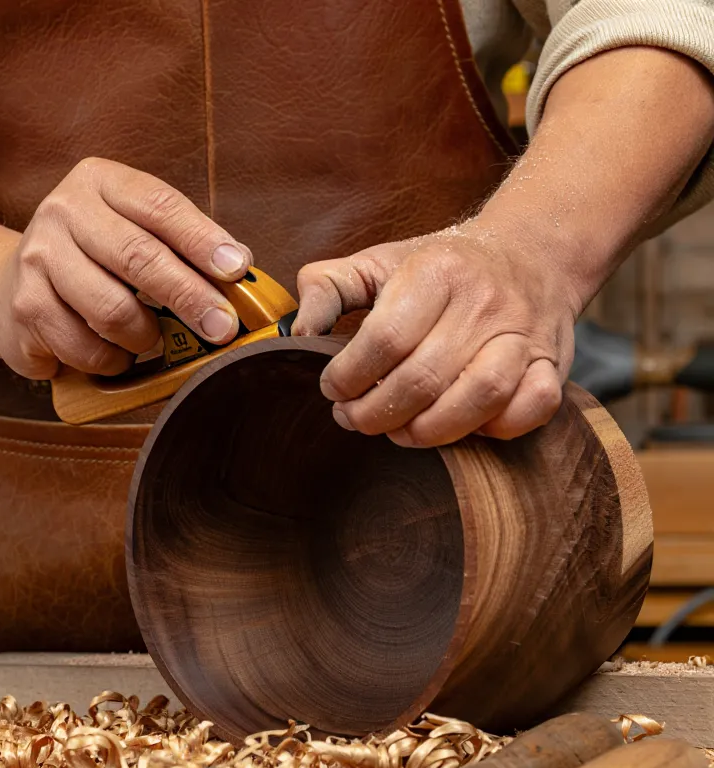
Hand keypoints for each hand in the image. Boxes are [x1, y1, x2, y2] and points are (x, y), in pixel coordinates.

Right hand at [0, 157, 252, 378]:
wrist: (9, 285)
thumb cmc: (90, 257)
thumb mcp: (129, 229)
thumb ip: (176, 243)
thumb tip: (238, 272)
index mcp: (99, 181)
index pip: (160, 206)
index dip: (202, 240)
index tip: (237, 268)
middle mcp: (63, 211)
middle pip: (139, 257)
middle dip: (189, 297)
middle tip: (222, 327)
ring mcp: (38, 258)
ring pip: (112, 310)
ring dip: (144, 337)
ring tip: (151, 341)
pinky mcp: (24, 306)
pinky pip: (84, 347)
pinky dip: (110, 361)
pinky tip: (114, 355)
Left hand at [293, 223, 586, 446]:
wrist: (531, 251)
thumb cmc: (440, 267)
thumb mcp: (376, 261)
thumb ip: (327, 289)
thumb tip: (298, 332)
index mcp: (435, 272)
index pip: (384, 339)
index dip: (349, 376)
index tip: (332, 390)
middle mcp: (483, 302)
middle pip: (424, 377)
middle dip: (376, 413)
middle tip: (353, 419)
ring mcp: (522, 334)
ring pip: (479, 397)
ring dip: (429, 430)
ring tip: (397, 432)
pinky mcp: (552, 363)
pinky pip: (531, 408)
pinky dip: (494, 429)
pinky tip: (458, 427)